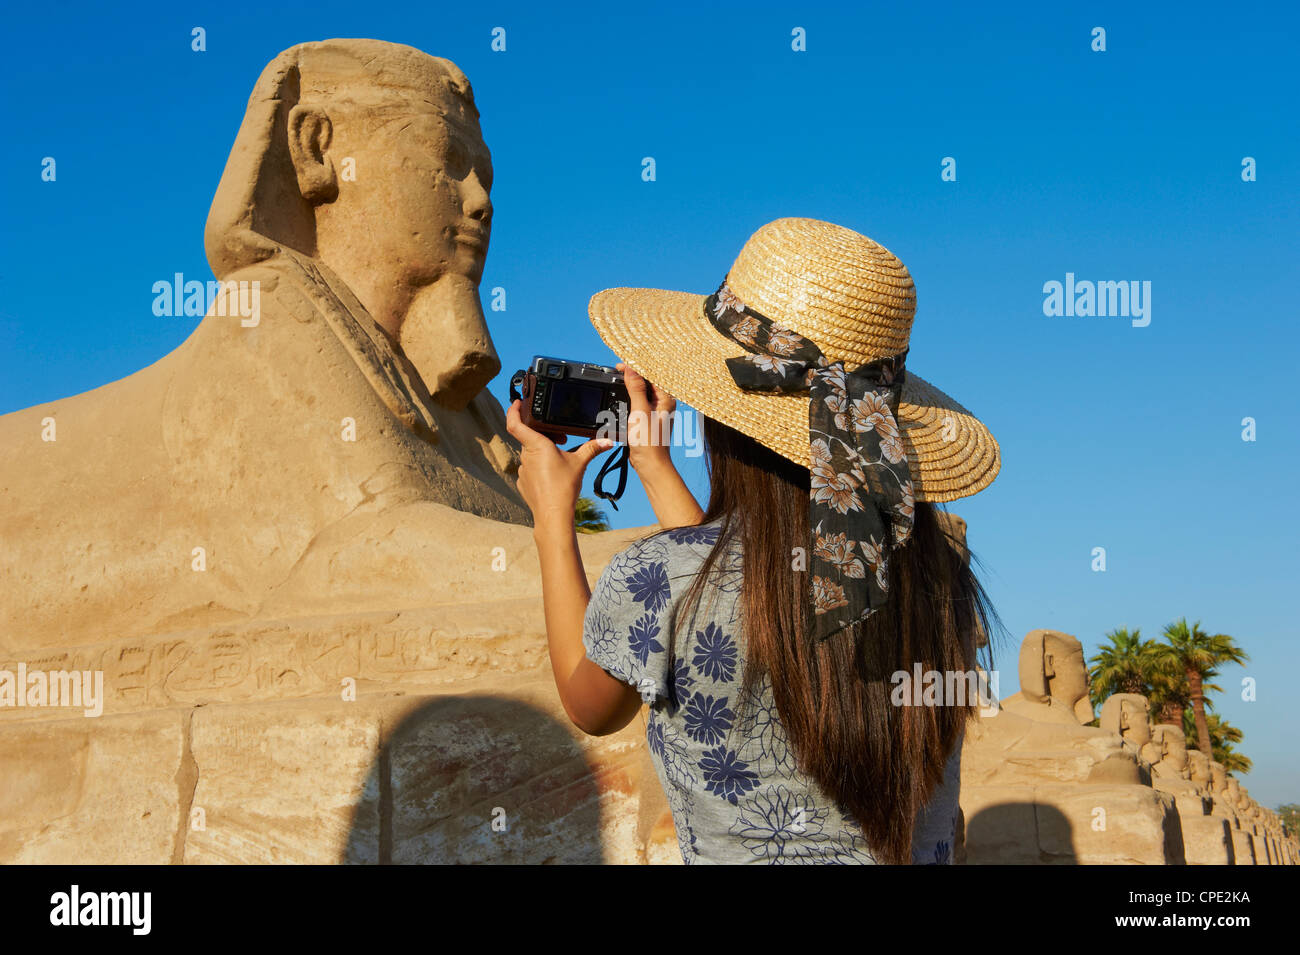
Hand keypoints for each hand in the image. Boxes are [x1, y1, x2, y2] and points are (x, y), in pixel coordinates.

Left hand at [506, 399, 613, 527]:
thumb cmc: (564, 487)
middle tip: (560, 437)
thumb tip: (608, 441)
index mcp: (536, 445)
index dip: (513, 410)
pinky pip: (530, 468)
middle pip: (529, 437)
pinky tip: (553, 473)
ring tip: (560, 456)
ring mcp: (523, 470)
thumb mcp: (580, 463)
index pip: (515, 423)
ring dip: (542, 450)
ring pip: (530, 453)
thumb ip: (592, 448)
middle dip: (543, 433)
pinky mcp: (523, 482)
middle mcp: (526, 456)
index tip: (517, 402)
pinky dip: (540, 466)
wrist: (553, 515)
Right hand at [617, 362, 676, 472]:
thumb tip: (630, 369)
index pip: (651, 375)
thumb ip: (635, 388)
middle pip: (645, 382)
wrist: (649, 463)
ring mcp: (655, 411)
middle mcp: (663, 403)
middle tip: (617, 371)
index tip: (620, 366)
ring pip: (640, 393)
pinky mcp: (646, 419)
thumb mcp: (640, 410)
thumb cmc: (649, 441)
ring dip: (628, 387)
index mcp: (666, 398)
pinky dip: (628, 399)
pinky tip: (620, 398)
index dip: (636, 367)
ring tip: (618, 381)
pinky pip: (637, 404)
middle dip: (631, 376)